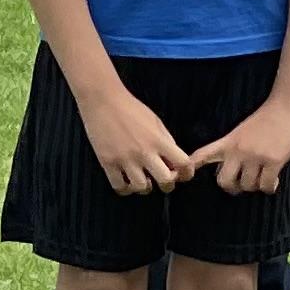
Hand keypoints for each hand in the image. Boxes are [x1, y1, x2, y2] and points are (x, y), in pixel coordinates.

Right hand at [78, 80, 189, 197]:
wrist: (103, 100)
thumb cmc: (131, 109)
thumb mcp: (156, 122)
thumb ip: (166, 142)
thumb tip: (173, 162)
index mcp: (159, 140)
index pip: (183, 164)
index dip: (187, 173)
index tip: (183, 174)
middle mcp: (144, 152)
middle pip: (165, 181)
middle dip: (167, 185)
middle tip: (161, 181)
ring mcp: (124, 159)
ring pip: (141, 187)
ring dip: (144, 187)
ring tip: (141, 180)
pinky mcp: (107, 162)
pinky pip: (119, 187)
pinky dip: (125, 188)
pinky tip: (125, 181)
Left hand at [197, 92, 289, 195]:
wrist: (288, 105)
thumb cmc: (268, 117)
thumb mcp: (242, 130)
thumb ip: (234, 147)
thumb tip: (233, 168)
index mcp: (228, 141)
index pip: (203, 154)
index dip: (192, 166)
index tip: (184, 175)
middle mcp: (238, 150)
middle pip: (224, 181)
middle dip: (232, 187)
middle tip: (242, 184)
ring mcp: (255, 156)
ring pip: (248, 186)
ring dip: (255, 186)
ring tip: (262, 178)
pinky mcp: (273, 161)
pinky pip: (265, 185)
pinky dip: (269, 188)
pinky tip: (273, 181)